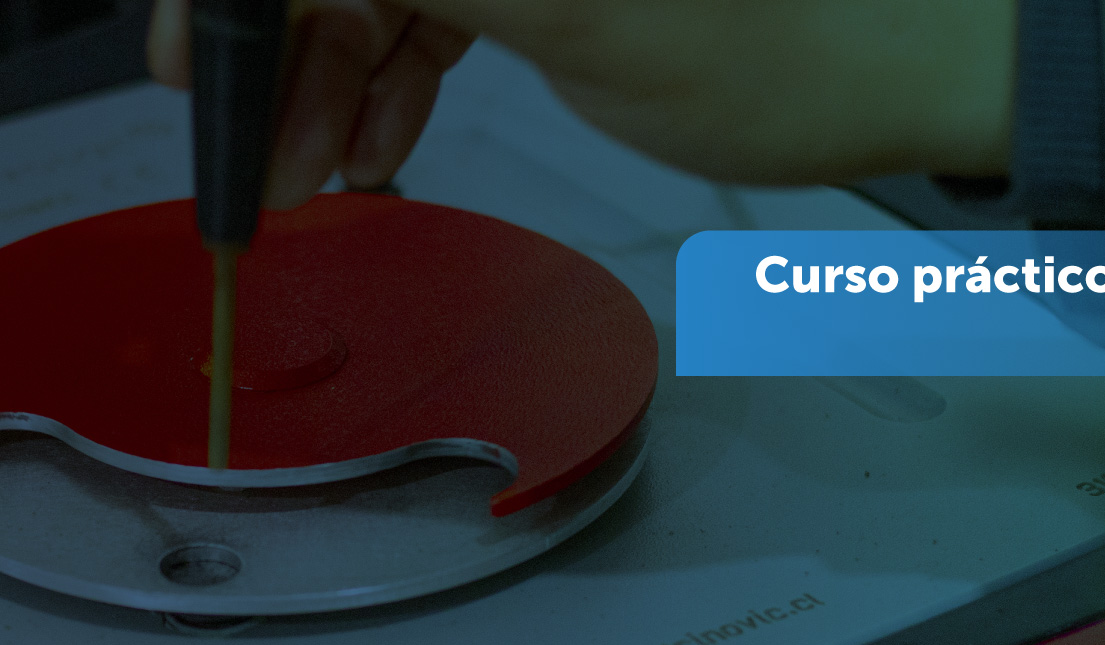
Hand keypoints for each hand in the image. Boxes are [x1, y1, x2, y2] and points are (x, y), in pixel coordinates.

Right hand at [149, 0, 1013, 208]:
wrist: (906, 67)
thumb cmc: (791, 38)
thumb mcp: (570, 7)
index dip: (250, 0)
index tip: (198, 60)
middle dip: (284, 41)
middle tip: (246, 139)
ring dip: (332, 73)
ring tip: (312, 168)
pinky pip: (434, 4)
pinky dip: (395, 71)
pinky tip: (376, 139)